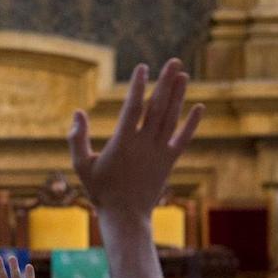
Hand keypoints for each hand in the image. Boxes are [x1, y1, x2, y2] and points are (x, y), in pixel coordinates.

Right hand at [69, 59, 203, 223]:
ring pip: (171, 117)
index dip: (137, 86)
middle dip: (165, 82)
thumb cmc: (100, 191)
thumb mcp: (81, 165)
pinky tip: (199, 106)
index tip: (142, 67)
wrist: (125, 216)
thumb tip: (77, 113)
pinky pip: (183, 138)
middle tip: (173, 61)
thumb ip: (77, 139)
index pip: (132, 107)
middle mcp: (144, 144)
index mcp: (122, 143)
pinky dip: (192, 123)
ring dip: (178, 95)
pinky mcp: (169, 161)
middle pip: (157, 107)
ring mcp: (159, 152)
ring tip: (183, 74)